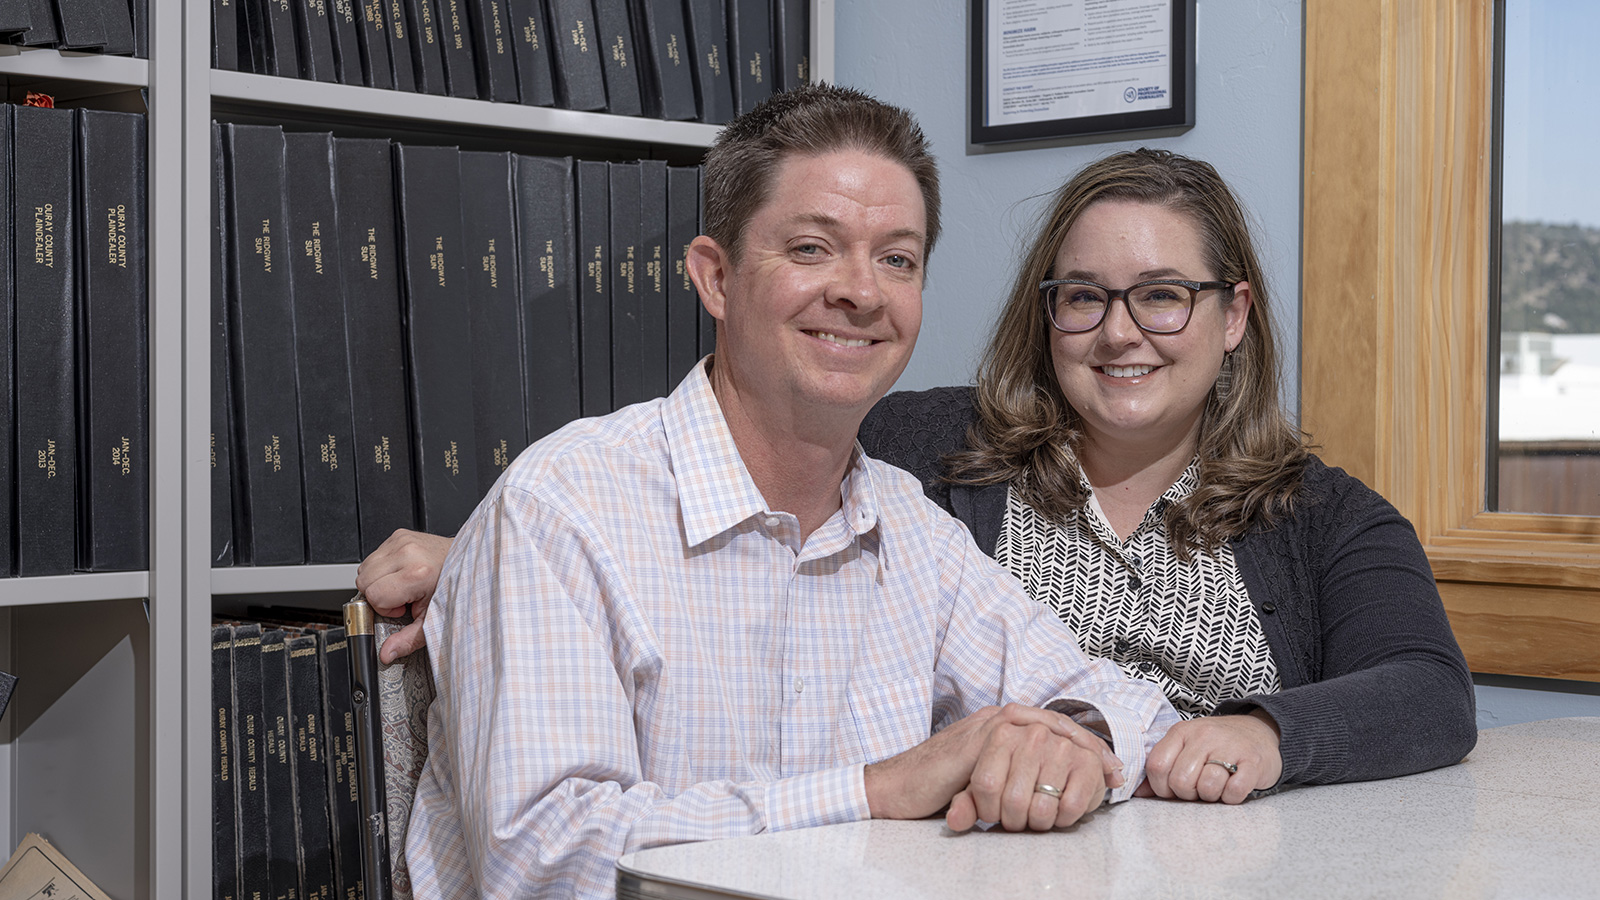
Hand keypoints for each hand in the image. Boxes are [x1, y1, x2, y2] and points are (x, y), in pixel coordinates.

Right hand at [353, 529, 454, 662]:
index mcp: (417, 574)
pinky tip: (402, 574)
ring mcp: (403, 541)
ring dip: (378, 581)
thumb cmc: (455, 589)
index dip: (385, 607)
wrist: (470, 563)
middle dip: (378, 594)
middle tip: (403, 597)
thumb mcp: (433, 621)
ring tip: (403, 585)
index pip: (374, 595)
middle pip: (364, 580)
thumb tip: (386, 653)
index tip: (402, 608)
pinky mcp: (400, 535)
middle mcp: (408, 553)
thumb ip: (407, 639)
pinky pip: (373, 556)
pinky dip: (383, 568)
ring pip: (365, 568)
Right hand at [864, 703, 1123, 832]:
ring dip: (1071, 757)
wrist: (898, 786)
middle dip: (1088, 750)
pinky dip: (1049, 763)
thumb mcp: (987, 780)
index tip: (1112, 769)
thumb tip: (1053, 792)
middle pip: (1058, 726)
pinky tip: (1063, 781)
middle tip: (1114, 772)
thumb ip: (1014, 777)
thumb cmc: (940, 786)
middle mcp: (1001, 718)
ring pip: (1045, 734)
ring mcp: (990, 725)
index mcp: (1004, 724)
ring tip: (1093, 780)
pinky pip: (1023, 748)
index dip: (1086, 747)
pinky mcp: (980, 739)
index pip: (1055, 728)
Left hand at [1143, 709, 1281, 803]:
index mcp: (1181, 732)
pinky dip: (1232, 797)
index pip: (1157, 766)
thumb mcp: (1186, 747)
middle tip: (1199, 788)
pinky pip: (1234, 791)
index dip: (1161, 787)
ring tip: (1217, 785)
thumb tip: (1138, 792)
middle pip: (1180, 781)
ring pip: (1207, 786)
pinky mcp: (1253, 761)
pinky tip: (1233, 787)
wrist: (1261, 732)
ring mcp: (1229, 746)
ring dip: (1212, 795)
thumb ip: (1163, 767)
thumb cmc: (1218, 745)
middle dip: (1188, 794)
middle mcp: (1203, 735)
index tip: (1173, 789)